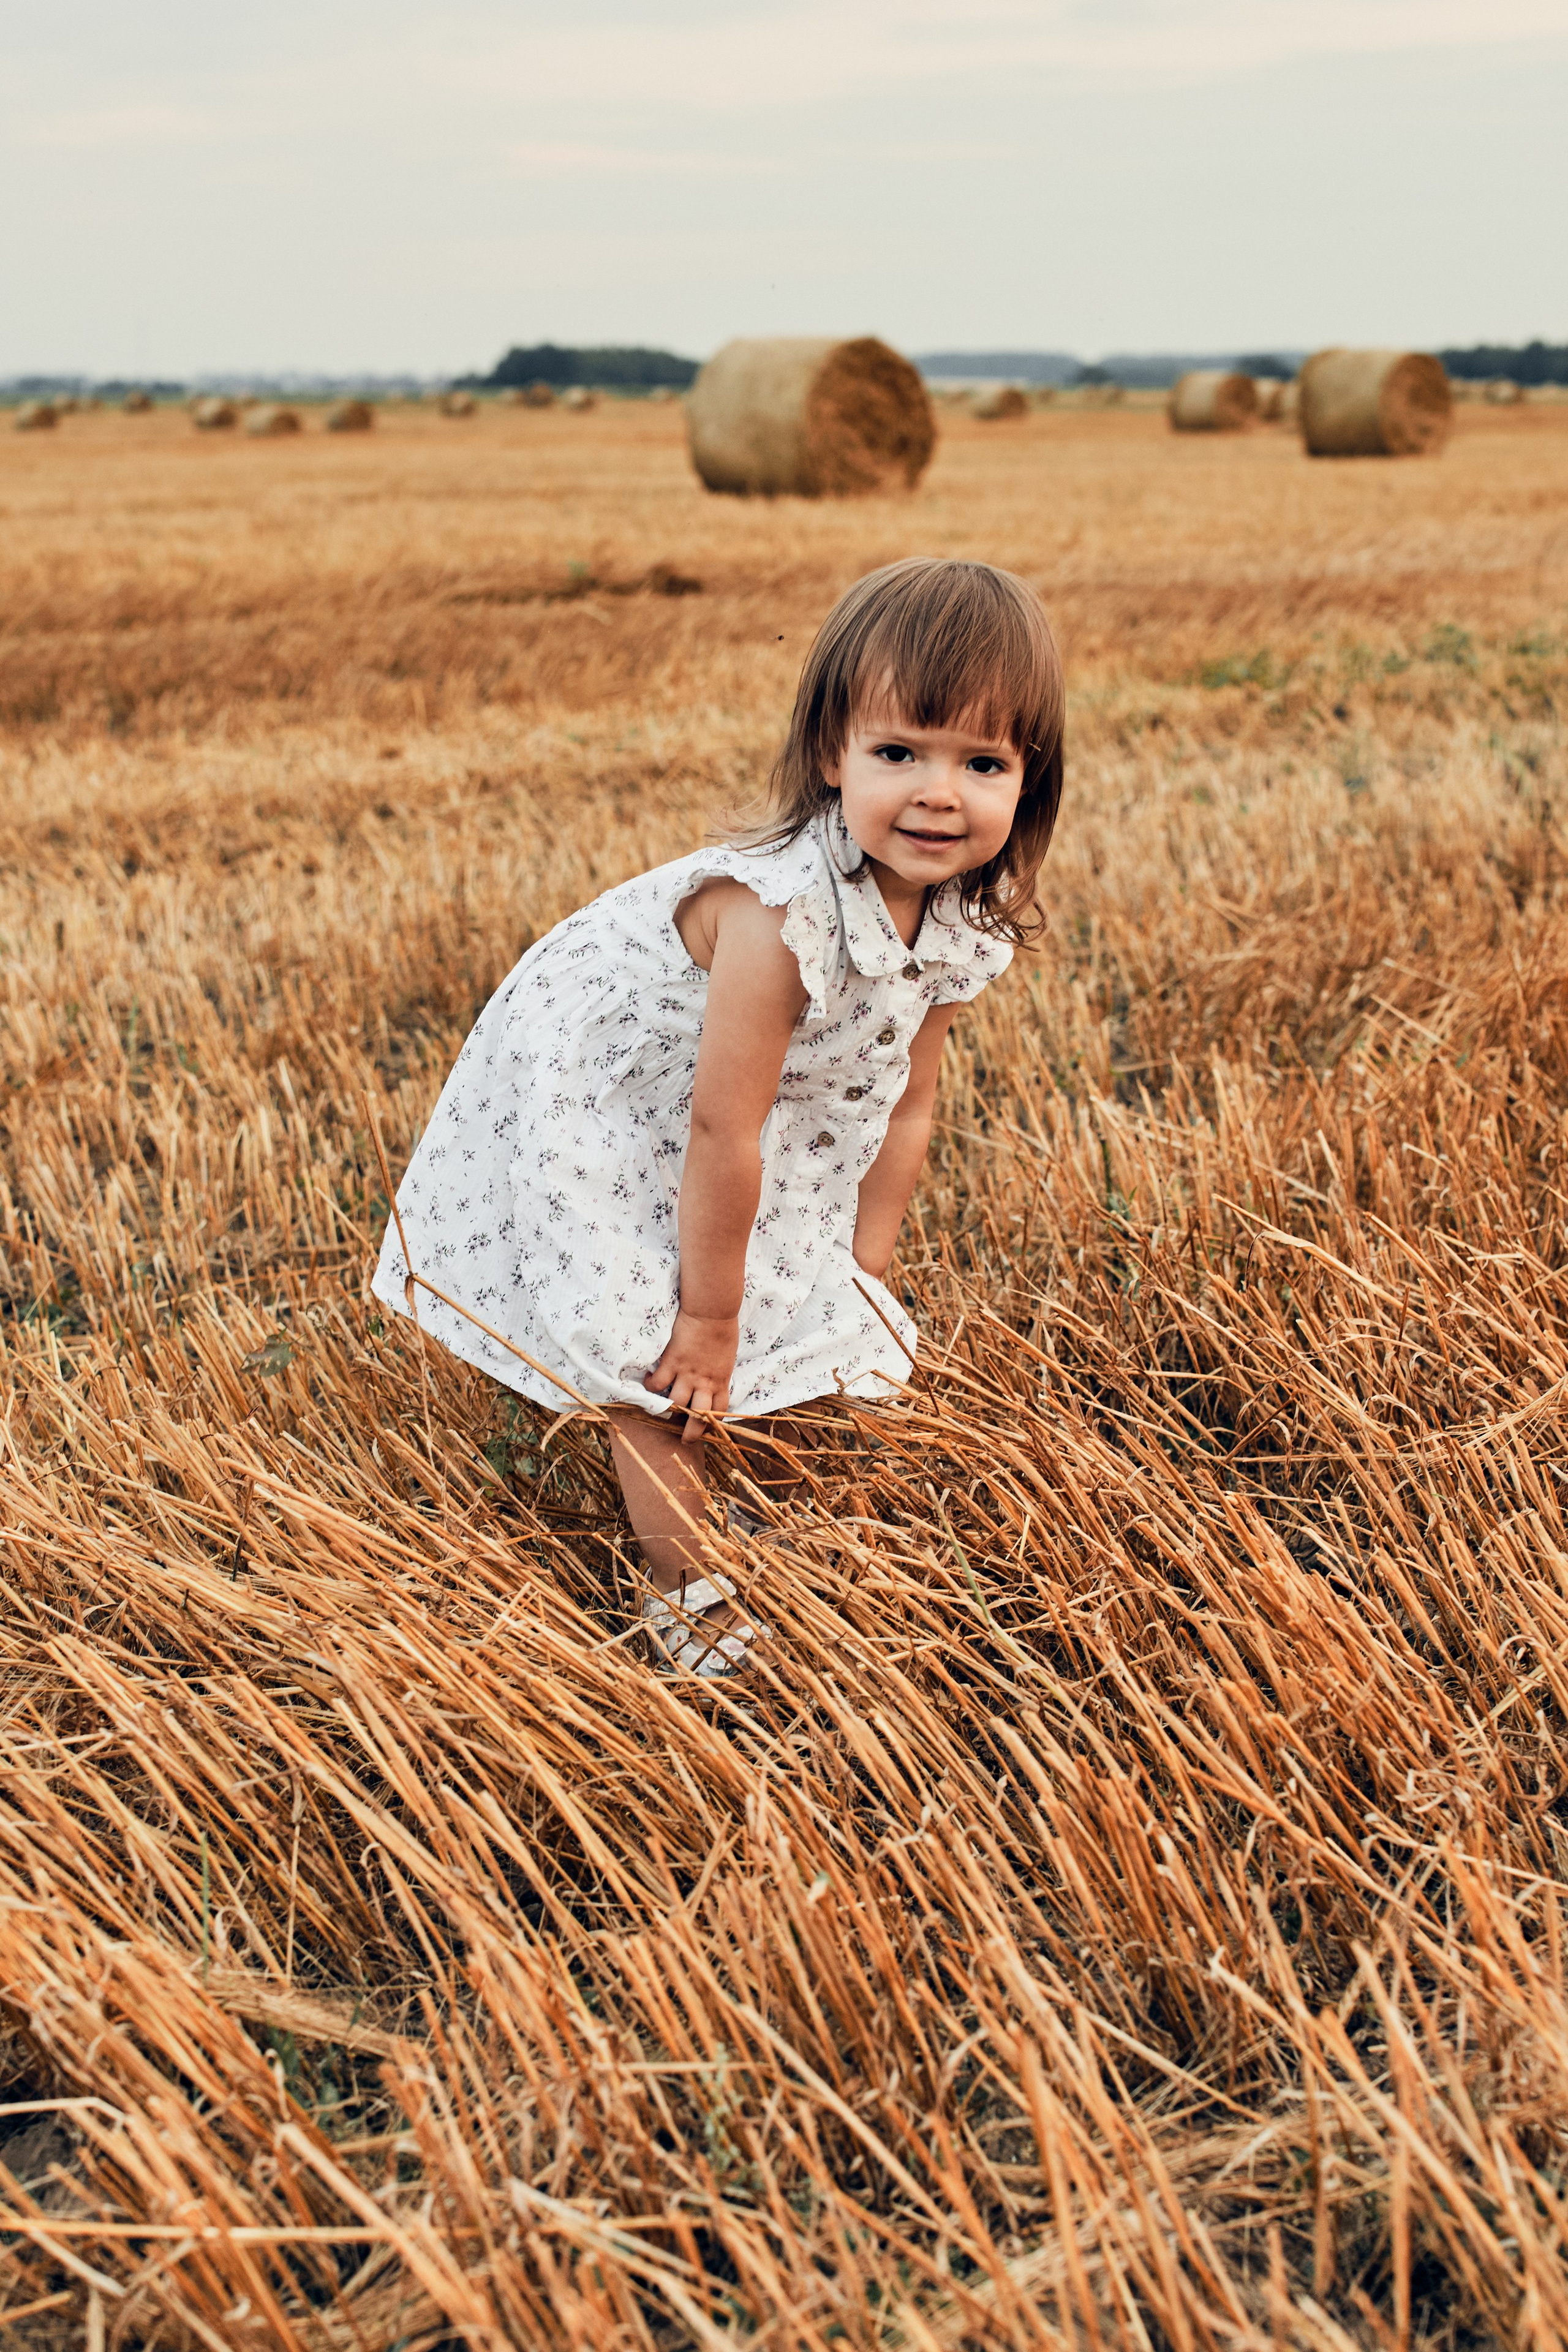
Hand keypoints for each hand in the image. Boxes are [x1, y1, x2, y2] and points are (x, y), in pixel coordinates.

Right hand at [644, 1311, 738, 1441]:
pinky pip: (657, 1383)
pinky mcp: (671, 1362)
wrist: (712, 1310)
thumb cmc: (723, 1329)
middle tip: (685, 1440)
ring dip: (668, 1410)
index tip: (705, 1428)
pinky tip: (647, 1382)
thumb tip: (711, 1381)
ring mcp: (687, 1374)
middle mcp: (704, 1382)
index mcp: (721, 1381)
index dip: (712, 1424)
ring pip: (676, 1404)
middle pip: (698, 1418)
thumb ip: (718, 1373)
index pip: (719, 1411)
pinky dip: (650, 1386)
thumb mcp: (726, 1358)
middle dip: (692, 1433)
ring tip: (662, 1410)